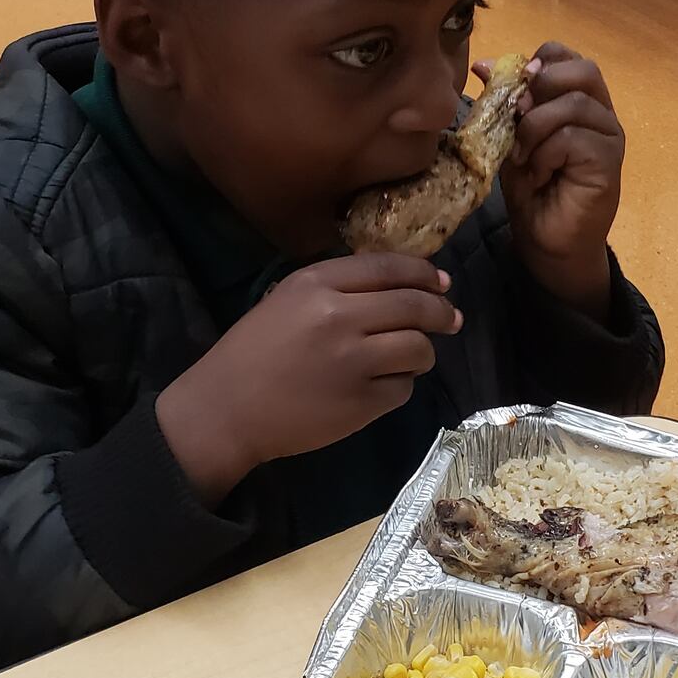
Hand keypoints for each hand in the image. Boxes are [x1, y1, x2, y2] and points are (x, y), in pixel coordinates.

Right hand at [156, 255, 460, 502]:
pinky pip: (404, 388)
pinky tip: (382, 385)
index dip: (424, 274)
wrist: (226, 410)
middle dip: (441, 312)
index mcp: (316, 283)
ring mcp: (353, 361)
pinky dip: (401, 385)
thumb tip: (402, 285)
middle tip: (451, 319)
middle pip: (415, 306)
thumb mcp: (286, 301)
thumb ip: (337, 288)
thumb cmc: (252, 353)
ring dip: (424, 353)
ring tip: (412, 358)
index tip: (442, 283)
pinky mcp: (361, 402)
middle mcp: (339, 316)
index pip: (390, 267)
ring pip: (418, 348)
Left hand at [479, 42, 622, 317]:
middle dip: (541, 89)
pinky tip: (539, 174)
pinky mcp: (609, 162)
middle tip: (517, 120)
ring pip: (573, 104)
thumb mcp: (510, 138)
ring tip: (524, 158)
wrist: (547, 242)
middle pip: (582, 70)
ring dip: (536, 129)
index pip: (565, 55)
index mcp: (579, 99)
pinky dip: (545, 154)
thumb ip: (504, 103)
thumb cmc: (532, 190)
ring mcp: (610, 137)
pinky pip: (572, 138)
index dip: (536, 63)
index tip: (511, 89)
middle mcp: (602, 112)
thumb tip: (484, 65)